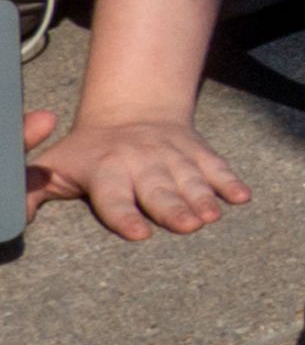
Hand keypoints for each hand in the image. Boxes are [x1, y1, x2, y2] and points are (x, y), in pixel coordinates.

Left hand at [24, 98, 242, 241]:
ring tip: (213, 217)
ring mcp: (173, 154)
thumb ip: (29, 191)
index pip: (114, 196)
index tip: (139, 233)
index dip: (126, 215)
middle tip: (191, 226)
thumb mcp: (53, 168)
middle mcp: (141, 161)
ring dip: (203, 197)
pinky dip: (230, 180)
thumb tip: (12, 221)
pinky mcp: (197, 151)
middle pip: (158, 189)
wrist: (133, 111)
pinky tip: (242, 197)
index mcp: (106, 168)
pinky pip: (216, 165)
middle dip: (174, 207)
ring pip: (189, 178)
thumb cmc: (86, 152)